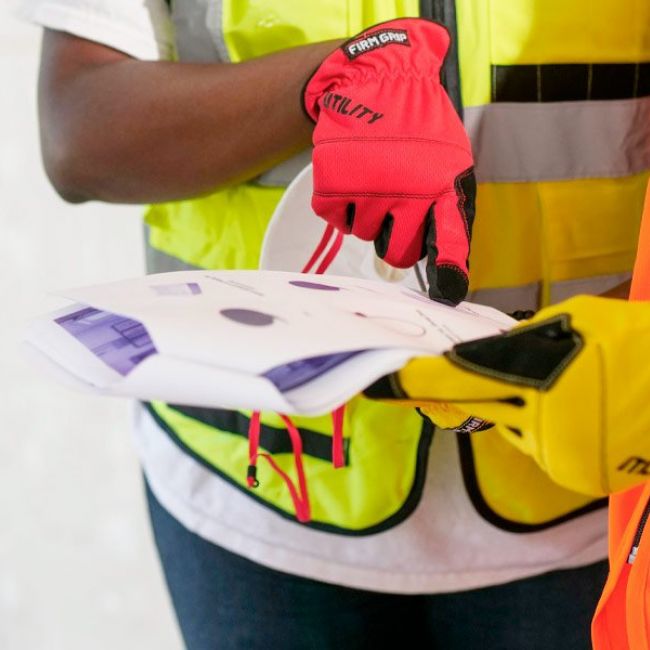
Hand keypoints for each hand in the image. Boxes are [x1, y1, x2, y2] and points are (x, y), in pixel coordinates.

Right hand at [303, 18, 475, 304]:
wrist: (378, 81)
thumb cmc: (419, 130)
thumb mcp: (450, 163)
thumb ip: (448, 212)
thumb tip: (442, 269)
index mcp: (443, 186)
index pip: (448, 238)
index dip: (446, 270)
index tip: (445, 295)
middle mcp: (406, 190)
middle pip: (397, 254)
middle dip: (396, 237)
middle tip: (396, 206)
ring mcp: (366, 187)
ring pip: (365, 236)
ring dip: (368, 215)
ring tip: (375, 178)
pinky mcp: (332, 183)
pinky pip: (336, 221)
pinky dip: (342, 206)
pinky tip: (353, 178)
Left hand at [365, 295, 649, 495]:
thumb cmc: (633, 339)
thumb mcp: (574, 322)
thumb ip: (521, 342)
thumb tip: (479, 353)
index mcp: (539, 376)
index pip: (460, 378)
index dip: (421, 379)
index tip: (387, 378)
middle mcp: (541, 422)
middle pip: (479, 404)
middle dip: (466, 388)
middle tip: (455, 375)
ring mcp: (557, 453)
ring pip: (508, 426)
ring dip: (512, 406)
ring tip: (552, 385)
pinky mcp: (574, 474)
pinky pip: (534, 444)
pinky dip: (538, 426)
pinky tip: (567, 410)